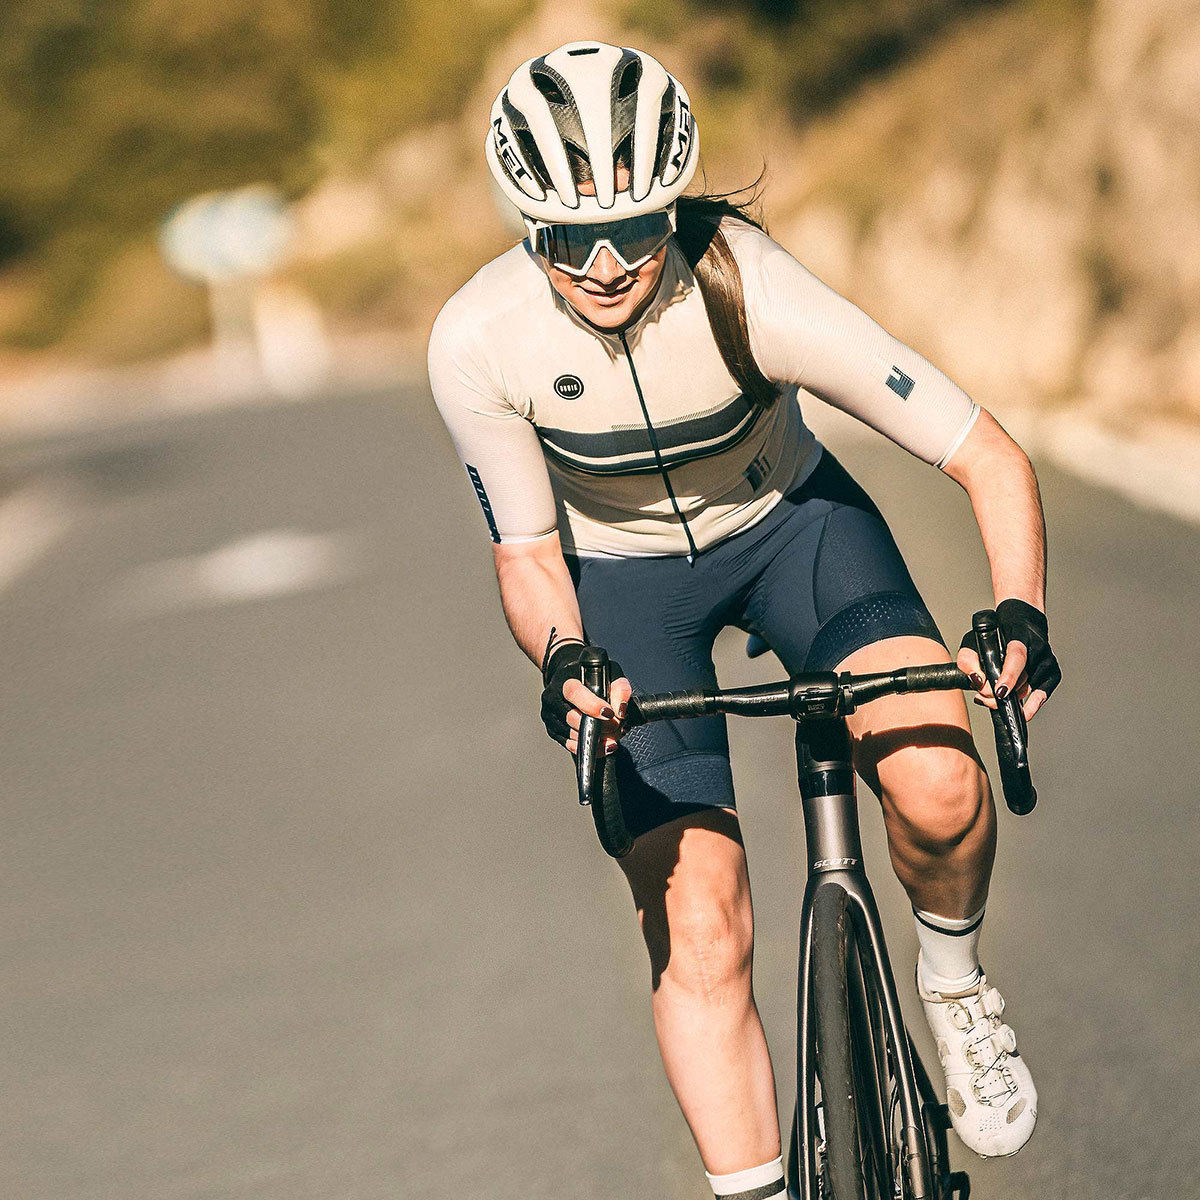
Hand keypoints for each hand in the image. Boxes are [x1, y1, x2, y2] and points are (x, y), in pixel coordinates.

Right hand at [540, 643, 631, 756]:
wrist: (570, 678)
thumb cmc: (591, 676)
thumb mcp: (609, 673)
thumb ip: (619, 689)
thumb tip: (621, 711)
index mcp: (565, 681)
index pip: (575, 694)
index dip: (592, 706)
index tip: (609, 713)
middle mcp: (553, 698)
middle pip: (574, 719)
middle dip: (600, 727)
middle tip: (618, 726)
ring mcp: (550, 716)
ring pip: (574, 736)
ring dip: (598, 739)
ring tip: (613, 733)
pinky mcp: (553, 731)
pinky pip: (572, 746)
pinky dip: (591, 748)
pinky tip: (603, 743)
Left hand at [957, 599, 1061, 720]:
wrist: (1022, 621)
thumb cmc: (997, 630)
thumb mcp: (975, 638)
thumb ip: (968, 658)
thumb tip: (976, 680)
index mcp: (1020, 636)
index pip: (1017, 657)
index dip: (1009, 675)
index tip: (1000, 691)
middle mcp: (1038, 649)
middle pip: (1020, 680)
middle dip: (998, 694)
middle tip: (982, 696)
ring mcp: (1047, 661)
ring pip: (1027, 690)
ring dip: (1008, 699)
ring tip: (989, 697)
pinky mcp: (1053, 673)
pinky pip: (1042, 696)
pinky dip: (1029, 706)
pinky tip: (1018, 710)